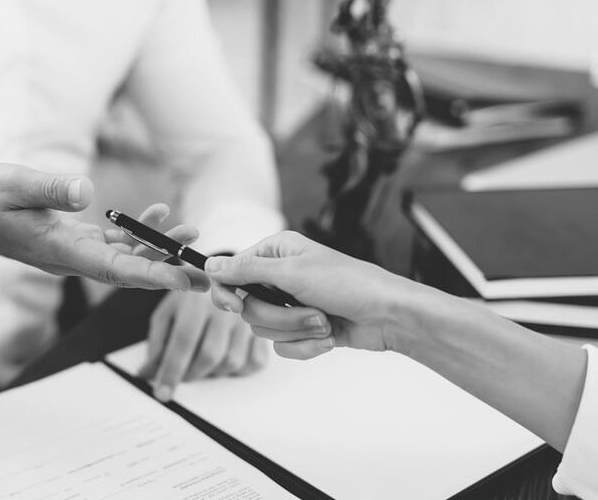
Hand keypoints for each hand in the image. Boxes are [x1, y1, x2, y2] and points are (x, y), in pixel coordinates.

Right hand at [0, 164, 208, 291]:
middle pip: (130, 271)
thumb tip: (88, 192)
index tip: (183, 280)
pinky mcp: (77, 240)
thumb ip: (50, 190)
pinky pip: (115, 243)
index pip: (115, 271)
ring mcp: (77, 251)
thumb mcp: (14, 186)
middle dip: (169, 270)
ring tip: (192, 232)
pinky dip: (139, 231)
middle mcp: (74, 258)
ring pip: (127, 257)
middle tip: (208, 270)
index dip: (151, 276)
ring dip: (160, 248)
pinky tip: (157, 212)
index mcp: (62, 252)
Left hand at [138, 289, 268, 401]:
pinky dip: (239, 370)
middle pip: (210, 356)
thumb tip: (148, 373)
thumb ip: (157, 343)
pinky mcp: (262, 329)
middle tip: (181, 375)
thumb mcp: (167, 312)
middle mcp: (224, 309)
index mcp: (196, 301)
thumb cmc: (192, 296)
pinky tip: (226, 359)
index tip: (163, 393)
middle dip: (191, 374)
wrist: (224, 275)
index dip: (171, 371)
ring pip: (232, 362)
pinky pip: (255, 362)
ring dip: (214, 373)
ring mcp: (246, 319)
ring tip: (203, 362)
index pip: (183, 343)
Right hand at [204, 231, 428, 359]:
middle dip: (280, 316)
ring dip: (297, 330)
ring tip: (324, 320)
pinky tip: (329, 335)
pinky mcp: (303, 328)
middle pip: (248, 307)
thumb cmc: (350, 284)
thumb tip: (210, 266)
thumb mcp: (293, 273)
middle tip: (308, 309)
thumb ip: (246, 270)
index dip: (228, 293)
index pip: (231, 273)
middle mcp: (280, 276)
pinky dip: (307, 345)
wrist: (389, 315)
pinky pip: (284, 346)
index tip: (234, 307)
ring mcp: (291, 303)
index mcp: (275, 253)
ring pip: (265, 328)